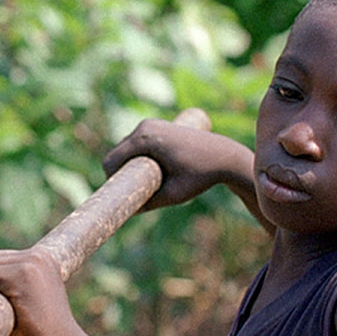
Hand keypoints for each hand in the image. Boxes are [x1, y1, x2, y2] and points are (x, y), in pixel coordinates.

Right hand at [102, 118, 250, 210]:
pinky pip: (136, 144)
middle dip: (122, 173)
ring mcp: (150, 124)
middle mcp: (144, 126)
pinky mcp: (157, 126)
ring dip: (129, 165)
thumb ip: (149, 203)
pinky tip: (148, 170)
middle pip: (117, 154)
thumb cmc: (200, 175)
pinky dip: (137, 156)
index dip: (112, 180)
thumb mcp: (173, 195)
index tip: (124, 196)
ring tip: (145, 182)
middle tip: (138, 192)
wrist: (225, 156)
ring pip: (126, 149)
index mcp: (144, 139)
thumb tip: (129, 211)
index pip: (111, 161)